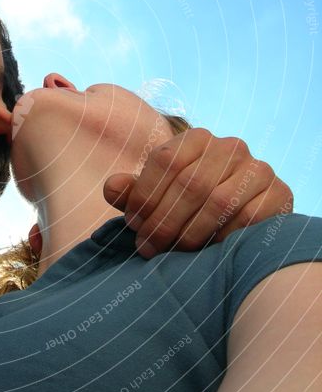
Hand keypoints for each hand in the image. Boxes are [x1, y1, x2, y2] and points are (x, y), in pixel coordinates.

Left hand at [103, 127, 292, 258]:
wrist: (244, 220)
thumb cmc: (190, 208)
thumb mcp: (158, 198)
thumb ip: (133, 193)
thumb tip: (112, 187)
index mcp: (197, 138)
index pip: (165, 160)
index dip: (144, 194)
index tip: (133, 224)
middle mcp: (230, 147)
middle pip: (189, 183)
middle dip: (163, 220)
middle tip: (147, 247)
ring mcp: (258, 169)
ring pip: (217, 202)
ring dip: (188, 233)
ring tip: (171, 253)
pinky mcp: (280, 194)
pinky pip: (247, 218)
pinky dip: (223, 237)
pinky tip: (207, 252)